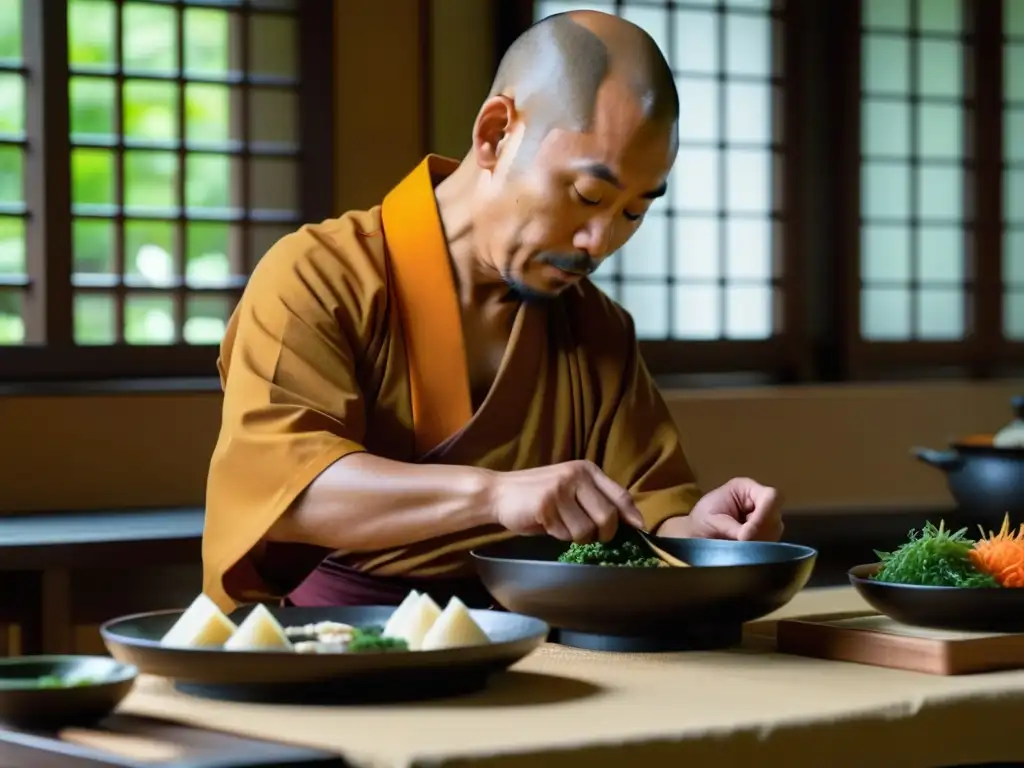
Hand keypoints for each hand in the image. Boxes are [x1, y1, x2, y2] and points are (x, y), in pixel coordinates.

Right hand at [489, 460, 645, 542]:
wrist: (498, 492)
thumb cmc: (537, 496)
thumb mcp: (569, 489)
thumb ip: (594, 499)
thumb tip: (627, 522)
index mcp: (586, 470)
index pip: (620, 494)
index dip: (632, 515)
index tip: (639, 529)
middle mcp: (577, 475)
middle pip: (608, 517)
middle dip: (603, 534)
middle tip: (591, 537)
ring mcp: (561, 489)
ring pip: (587, 530)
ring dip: (576, 537)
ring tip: (561, 526)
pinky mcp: (547, 504)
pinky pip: (566, 534)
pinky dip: (559, 536)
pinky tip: (547, 524)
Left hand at [664, 477, 783, 541]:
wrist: (697, 537)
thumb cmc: (701, 521)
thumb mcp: (712, 520)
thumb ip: (732, 527)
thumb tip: (748, 537)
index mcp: (747, 489)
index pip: (771, 496)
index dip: (765, 514)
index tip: (746, 534)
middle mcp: (760, 503)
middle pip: (775, 516)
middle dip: (759, 532)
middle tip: (739, 543)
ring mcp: (766, 520)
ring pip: (775, 532)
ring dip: (759, 542)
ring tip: (737, 546)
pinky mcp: (766, 537)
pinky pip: (772, 545)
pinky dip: (759, 550)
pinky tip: (743, 551)